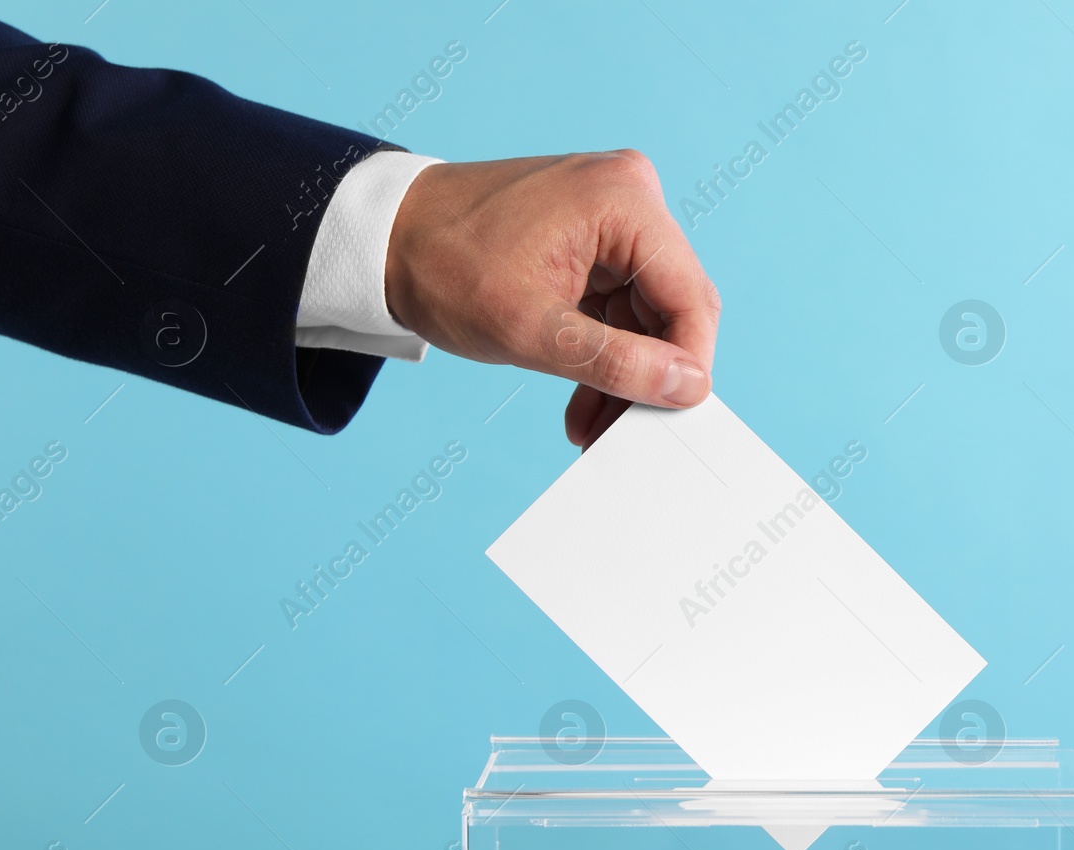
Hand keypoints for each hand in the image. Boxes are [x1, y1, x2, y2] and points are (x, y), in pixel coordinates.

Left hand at [384, 150, 720, 445]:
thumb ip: (618, 362)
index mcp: (623, 200)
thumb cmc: (443, 267)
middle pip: (673, 305)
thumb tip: (688, 386)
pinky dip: (604, 352)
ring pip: (647, 314)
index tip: (673, 415)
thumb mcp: (532, 331)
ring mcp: (611, 215)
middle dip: (651, 374)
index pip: (689, 295)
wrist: (383, 240)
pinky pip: (619, 306)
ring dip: (624, 372)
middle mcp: (628, 196)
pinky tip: (585, 397)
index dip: (689, 363)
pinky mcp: (594, 238)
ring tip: (594, 424)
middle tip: (628, 429)